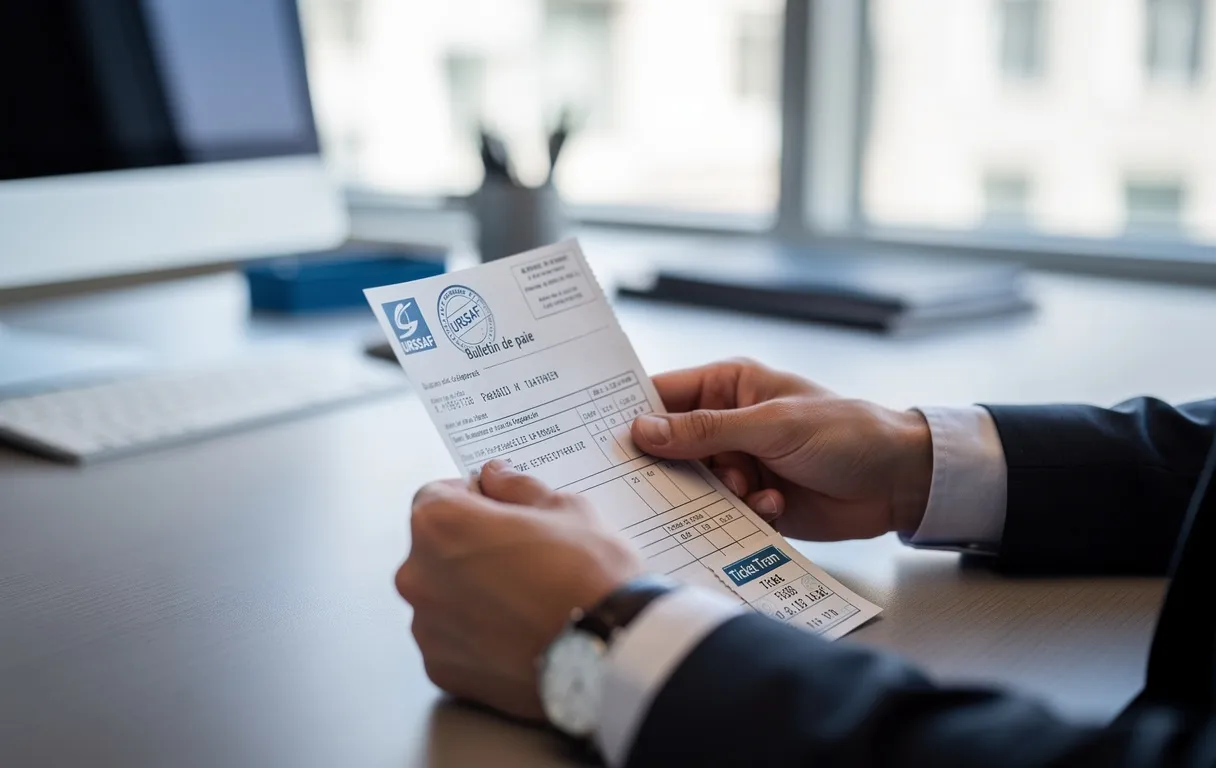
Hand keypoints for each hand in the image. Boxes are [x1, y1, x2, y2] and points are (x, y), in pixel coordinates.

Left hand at [397, 460, 641, 719]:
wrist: (609, 649)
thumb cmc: (588, 573)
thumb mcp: (563, 507)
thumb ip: (517, 486)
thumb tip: (496, 477)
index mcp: (440, 524)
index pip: (437, 496)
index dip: (473, 500)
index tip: (501, 513)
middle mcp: (418, 575)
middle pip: (435, 550)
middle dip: (469, 549)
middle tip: (521, 558)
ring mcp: (426, 627)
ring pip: (441, 597)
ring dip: (469, 594)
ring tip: (523, 601)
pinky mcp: (441, 668)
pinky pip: (451, 640)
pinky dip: (474, 636)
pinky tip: (516, 632)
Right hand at [630, 358, 932, 540]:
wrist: (900, 482)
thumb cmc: (846, 432)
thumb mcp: (772, 425)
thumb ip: (705, 431)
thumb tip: (642, 431)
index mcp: (728, 387)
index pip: (663, 396)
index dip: (632, 415)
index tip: (603, 440)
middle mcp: (728, 425)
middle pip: (671, 447)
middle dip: (672, 467)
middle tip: (667, 481)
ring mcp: (740, 464)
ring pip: (694, 485)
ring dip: (717, 494)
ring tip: (751, 491)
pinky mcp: (754, 502)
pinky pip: (722, 513)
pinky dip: (744, 513)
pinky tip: (774, 506)